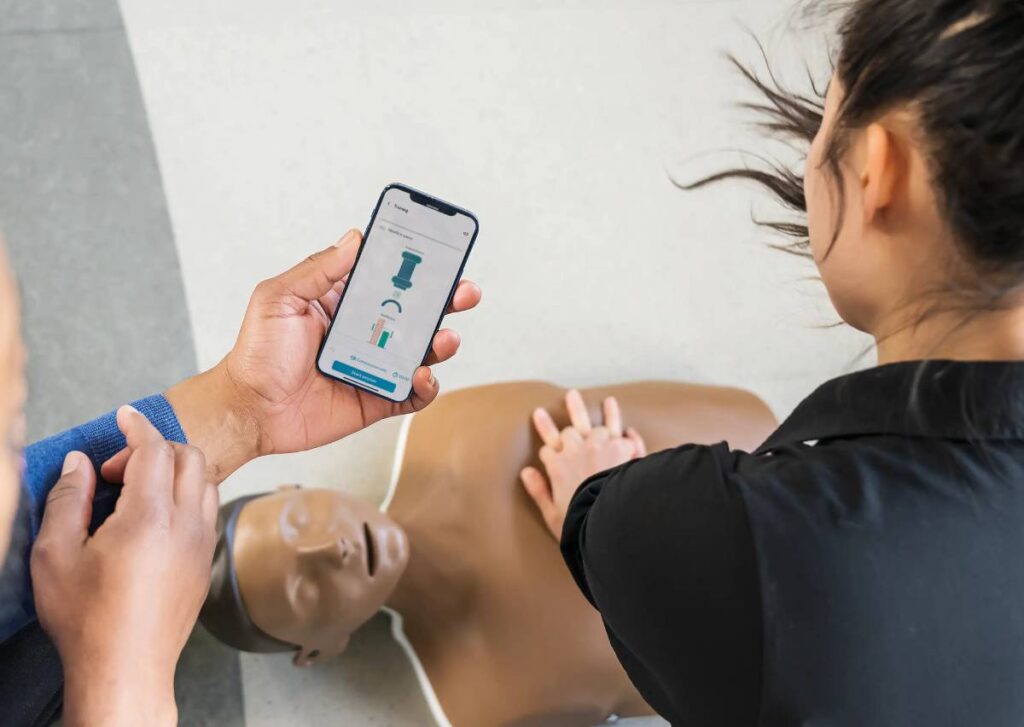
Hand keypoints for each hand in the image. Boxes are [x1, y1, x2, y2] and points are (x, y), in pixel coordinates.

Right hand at [32, 407, 217, 726]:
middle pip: (190, 457)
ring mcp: (202, 543)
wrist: (127, 668)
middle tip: (117, 470)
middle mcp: (187, 524)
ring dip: (176, 471)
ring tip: (136, 491)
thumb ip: (68, 500)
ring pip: (204, 481)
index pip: (156, 449)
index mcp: (151, 517)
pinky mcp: (206, 561)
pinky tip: (155, 517)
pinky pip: (207, 509)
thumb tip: (79, 464)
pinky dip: (187, 495)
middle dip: (156, 449)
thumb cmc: (89, 619)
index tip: (125, 416)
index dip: (138, 427)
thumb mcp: (55, 555)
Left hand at [160, 229, 481, 481]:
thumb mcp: (279, 297)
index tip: (440, 251)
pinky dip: (425, 387)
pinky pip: (412, 394)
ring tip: (445, 339)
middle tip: (464, 292)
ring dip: (441, 343)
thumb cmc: (257, 353)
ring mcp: (374, 366)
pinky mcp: (377, 399)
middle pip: (416, 312)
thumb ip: (318, 269)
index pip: (388, 277)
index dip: (416, 265)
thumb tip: (355, 237)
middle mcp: (365, 331)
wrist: (249, 410)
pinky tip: (422, 376)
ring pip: (422, 352)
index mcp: (344, 301)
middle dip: (446, 300)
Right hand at [520, 390, 645, 539]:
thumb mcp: (552, 514)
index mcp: (557, 467)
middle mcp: (574, 452)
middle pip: (567, 431)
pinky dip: (618, 421)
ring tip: (590, 398)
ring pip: (592, 424)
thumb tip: (525, 472)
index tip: (540, 420)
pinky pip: (618, 431)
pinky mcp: (619, 447)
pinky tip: (616, 408)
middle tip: (570, 395)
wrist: (608, 521)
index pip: (548, 448)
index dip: (546, 437)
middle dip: (566, 416)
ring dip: (589, 410)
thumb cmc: (579, 525)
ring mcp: (597, 446)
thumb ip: (538, 491)